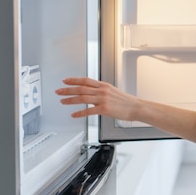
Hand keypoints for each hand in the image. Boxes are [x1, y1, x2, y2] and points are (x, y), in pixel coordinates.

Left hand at [56, 77, 195, 142]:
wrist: (137, 107)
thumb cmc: (127, 102)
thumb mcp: (113, 92)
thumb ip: (102, 91)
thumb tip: (92, 92)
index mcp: (104, 85)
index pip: (85, 80)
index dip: (74, 80)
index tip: (65, 81)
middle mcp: (102, 91)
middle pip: (81, 88)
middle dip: (68, 89)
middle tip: (58, 91)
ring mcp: (103, 99)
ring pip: (82, 98)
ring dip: (70, 100)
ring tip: (62, 101)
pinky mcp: (104, 109)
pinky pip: (89, 111)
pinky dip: (79, 113)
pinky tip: (74, 114)